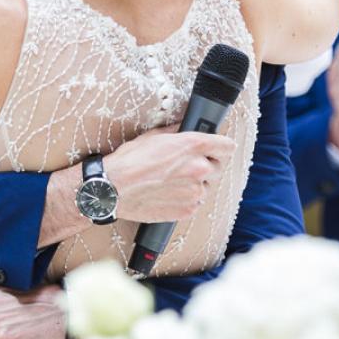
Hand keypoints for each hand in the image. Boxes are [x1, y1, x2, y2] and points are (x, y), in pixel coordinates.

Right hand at [104, 126, 235, 223]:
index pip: (227, 146)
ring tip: (172, 182)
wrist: (112, 189)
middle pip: (218, 167)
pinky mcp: (188, 210)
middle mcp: (199, 168)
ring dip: (194, 184)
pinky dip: (186, 200)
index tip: (216, 149)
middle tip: (185, 167)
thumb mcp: (153, 136)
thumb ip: (177, 132)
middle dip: (205, 166)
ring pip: (205, 186)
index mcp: (193, 146)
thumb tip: (185, 128)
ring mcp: (195, 192)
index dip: (220, 146)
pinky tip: (168, 194)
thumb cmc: (129, 161)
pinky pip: (195, 203)